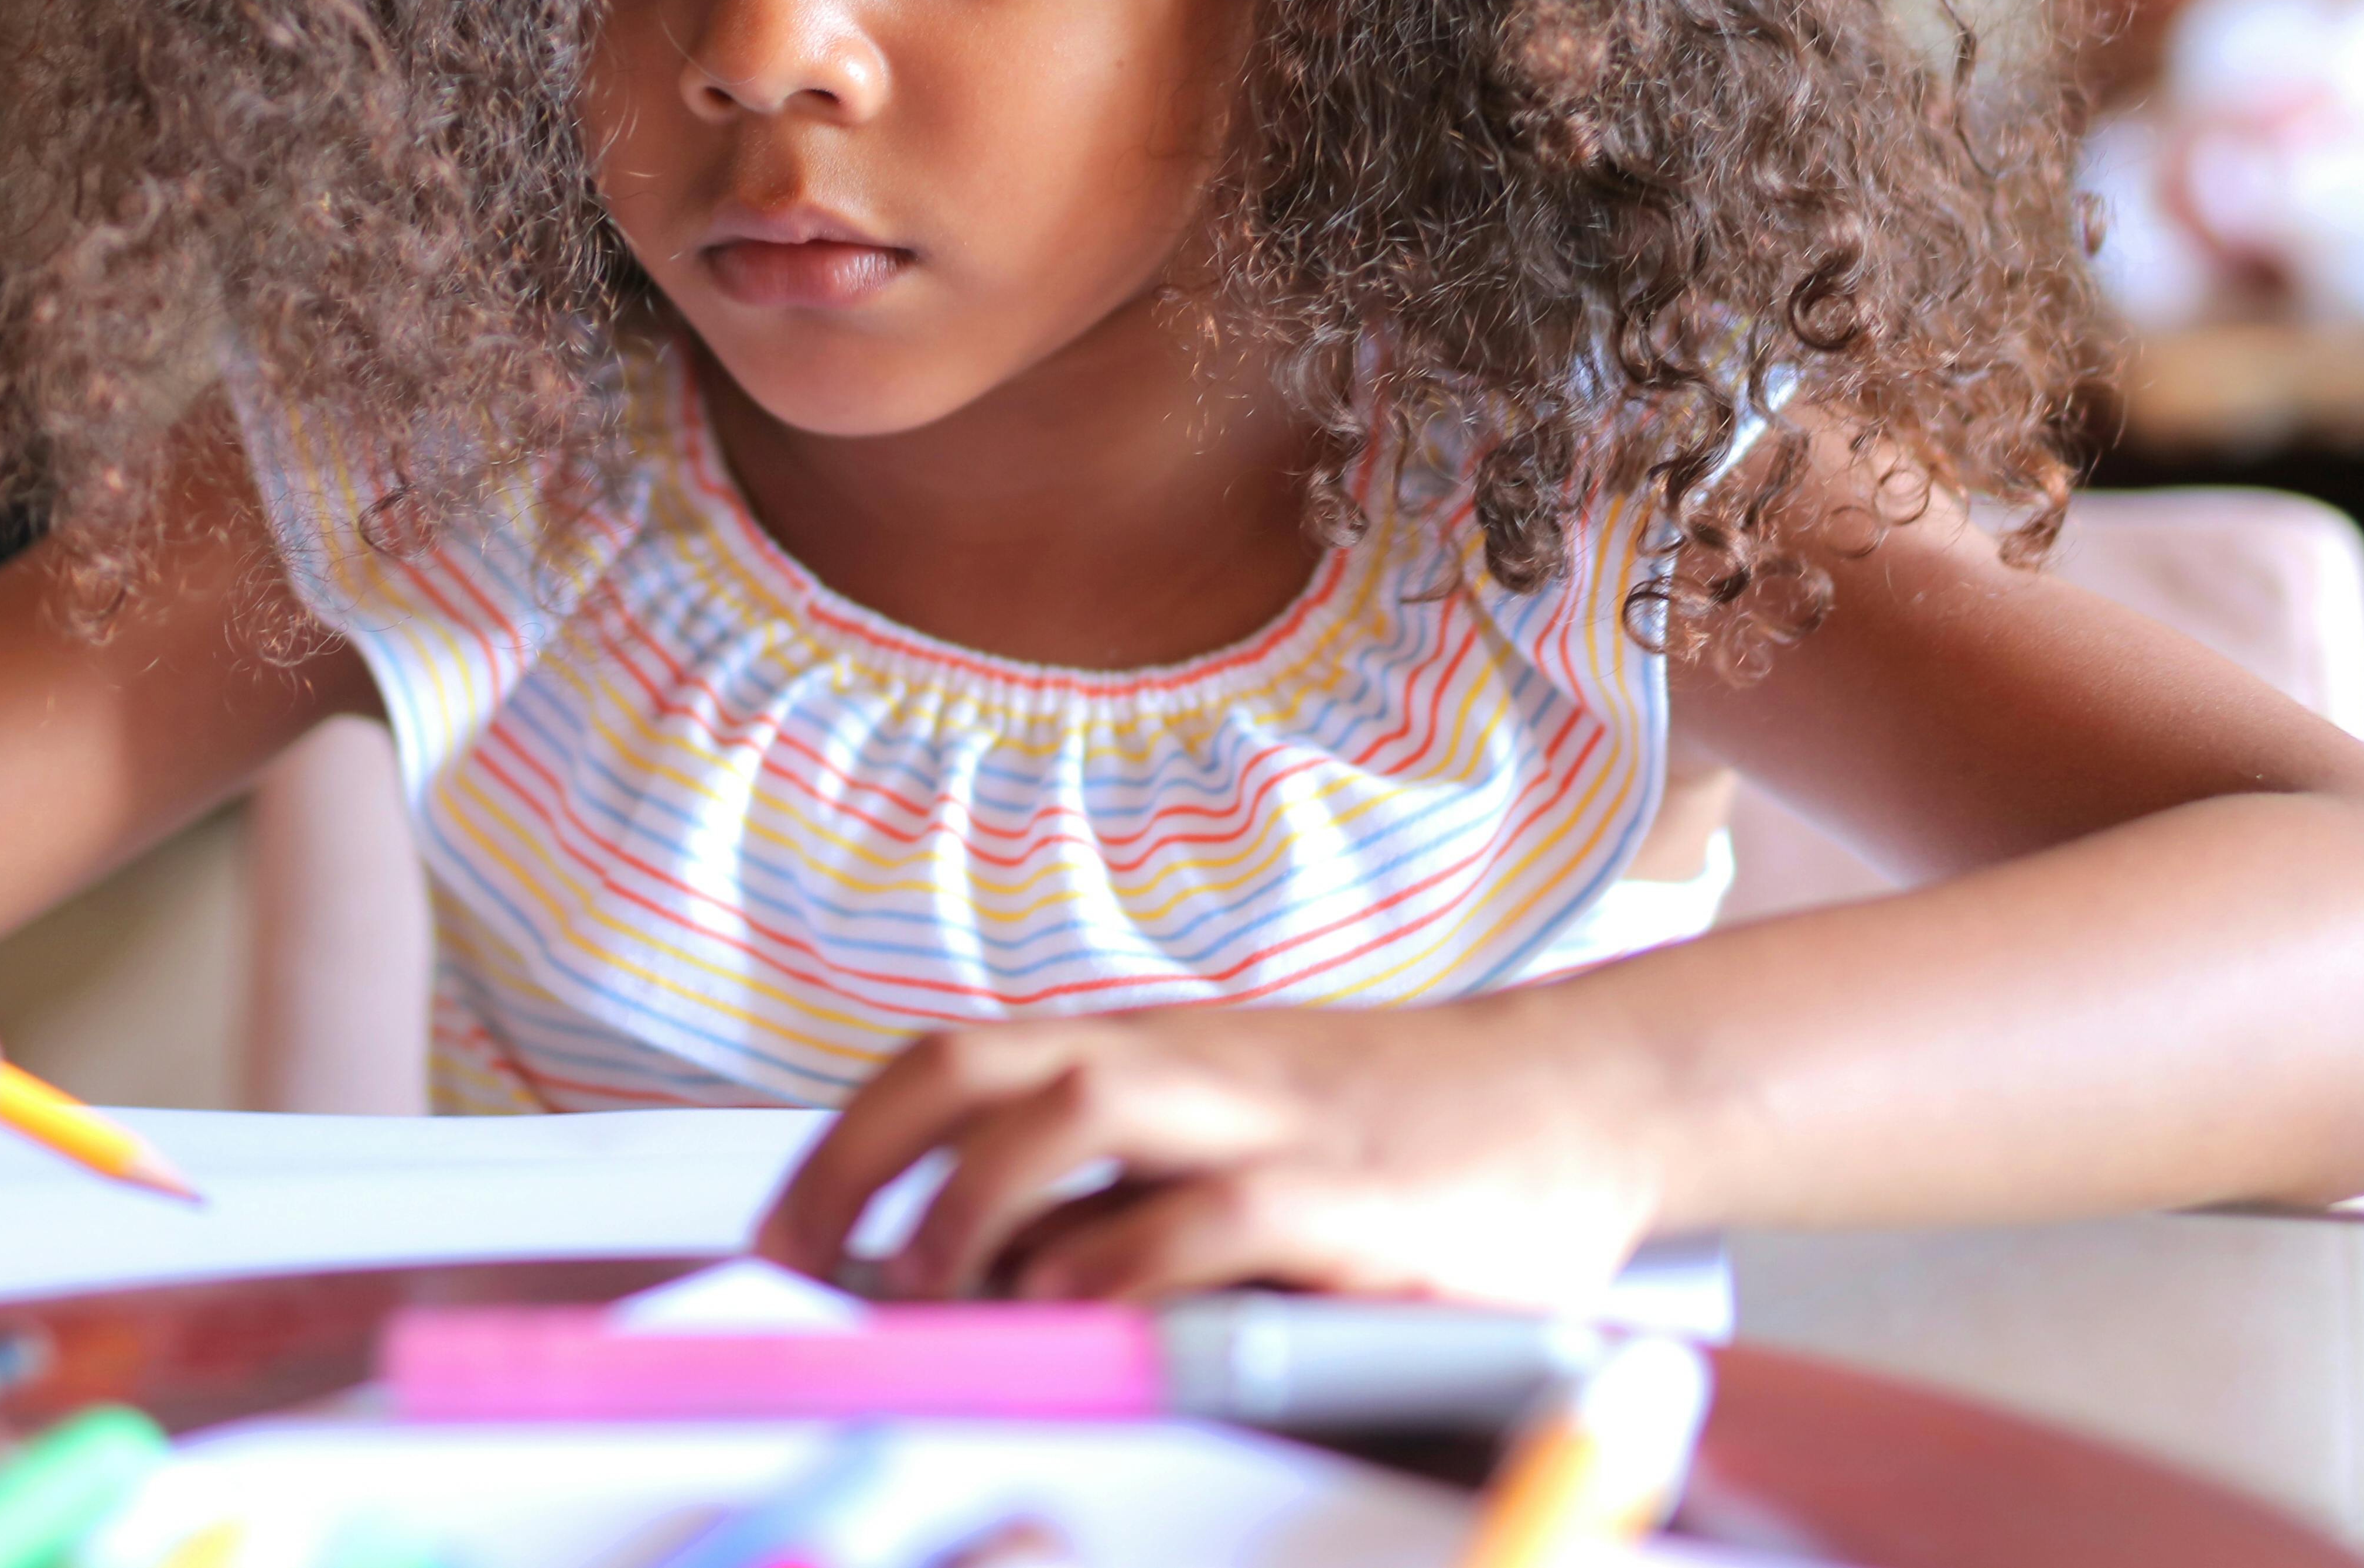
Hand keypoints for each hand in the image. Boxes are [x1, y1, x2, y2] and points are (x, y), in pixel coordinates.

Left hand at [751, 997, 1667, 1306]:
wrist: (1580, 1098)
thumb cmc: (1389, 1135)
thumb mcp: (1231, 1131)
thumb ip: (1116, 1186)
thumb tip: (963, 1272)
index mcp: (1149, 1049)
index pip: (952, 1061)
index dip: (848, 1145)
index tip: (783, 1237)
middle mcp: (1190, 1065)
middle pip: (985, 1070)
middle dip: (874, 1165)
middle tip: (825, 1275)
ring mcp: (1270, 1122)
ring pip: (1080, 1109)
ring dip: (980, 1202)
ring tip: (937, 1293)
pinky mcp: (1351, 1200)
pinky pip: (1213, 1215)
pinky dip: (1129, 1261)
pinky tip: (1082, 1313)